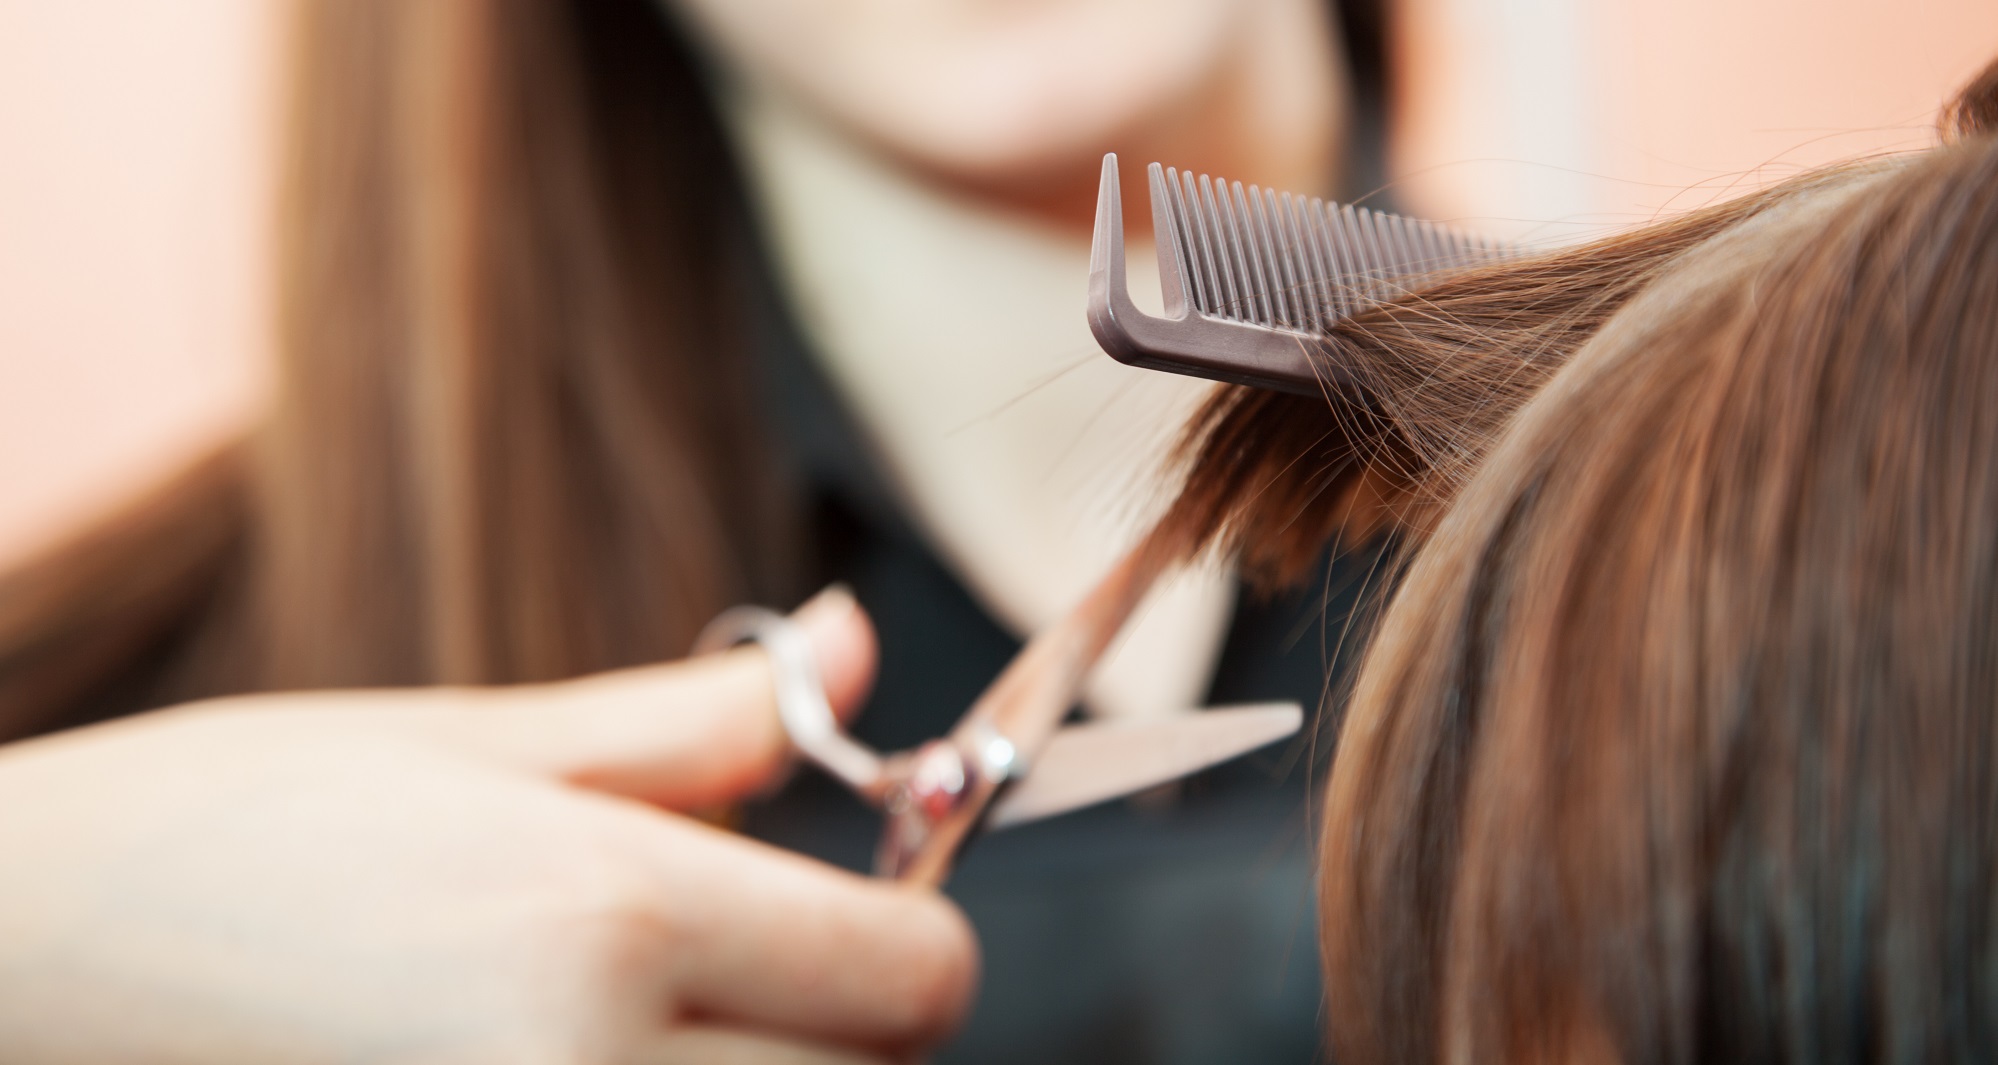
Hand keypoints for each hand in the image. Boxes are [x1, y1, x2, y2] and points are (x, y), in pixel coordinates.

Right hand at [0, 588, 975, 1063]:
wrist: (12, 972)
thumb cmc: (220, 839)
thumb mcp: (471, 744)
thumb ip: (695, 722)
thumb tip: (852, 648)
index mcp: (605, 925)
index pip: (921, 979)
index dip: (905, 927)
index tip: (842, 893)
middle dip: (838, 1018)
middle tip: (717, 956)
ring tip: (623, 1010)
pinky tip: (578, 1057)